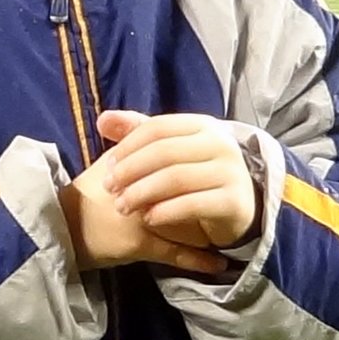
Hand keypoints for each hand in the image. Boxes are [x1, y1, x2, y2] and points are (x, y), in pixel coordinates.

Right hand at [62, 148, 229, 276]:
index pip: (176, 161)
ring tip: (228, 231)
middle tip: (225, 199)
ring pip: (185, 221)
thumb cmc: (86, 195)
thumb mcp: (110, 163)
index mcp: (132, 165)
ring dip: (207, 228)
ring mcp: (139, 217)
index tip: (217, 174)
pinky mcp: (137, 243)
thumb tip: (166, 134)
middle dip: (206, 195)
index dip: (198, 168)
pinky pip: (175, 254)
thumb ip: (133, 142)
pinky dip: (198, 261)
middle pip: (186, 190)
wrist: (61, 225)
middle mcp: (139, 189)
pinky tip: (218, 264)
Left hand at [99, 110, 257, 251]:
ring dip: (141, 193)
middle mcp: (222, 144)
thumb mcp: (168, 149)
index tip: (108, 166)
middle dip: (130, 171)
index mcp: (203, 125)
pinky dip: (164, 211)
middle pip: (163, 152)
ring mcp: (232, 172)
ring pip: (175, 178)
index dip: (127, 147)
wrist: (236, 205)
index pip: (156, 128)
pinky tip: (147, 219)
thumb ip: (136, 132)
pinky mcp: (235, 201)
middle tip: (109, 188)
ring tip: (122, 206)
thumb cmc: (193, 172)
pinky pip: (192, 205)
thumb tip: (102, 120)